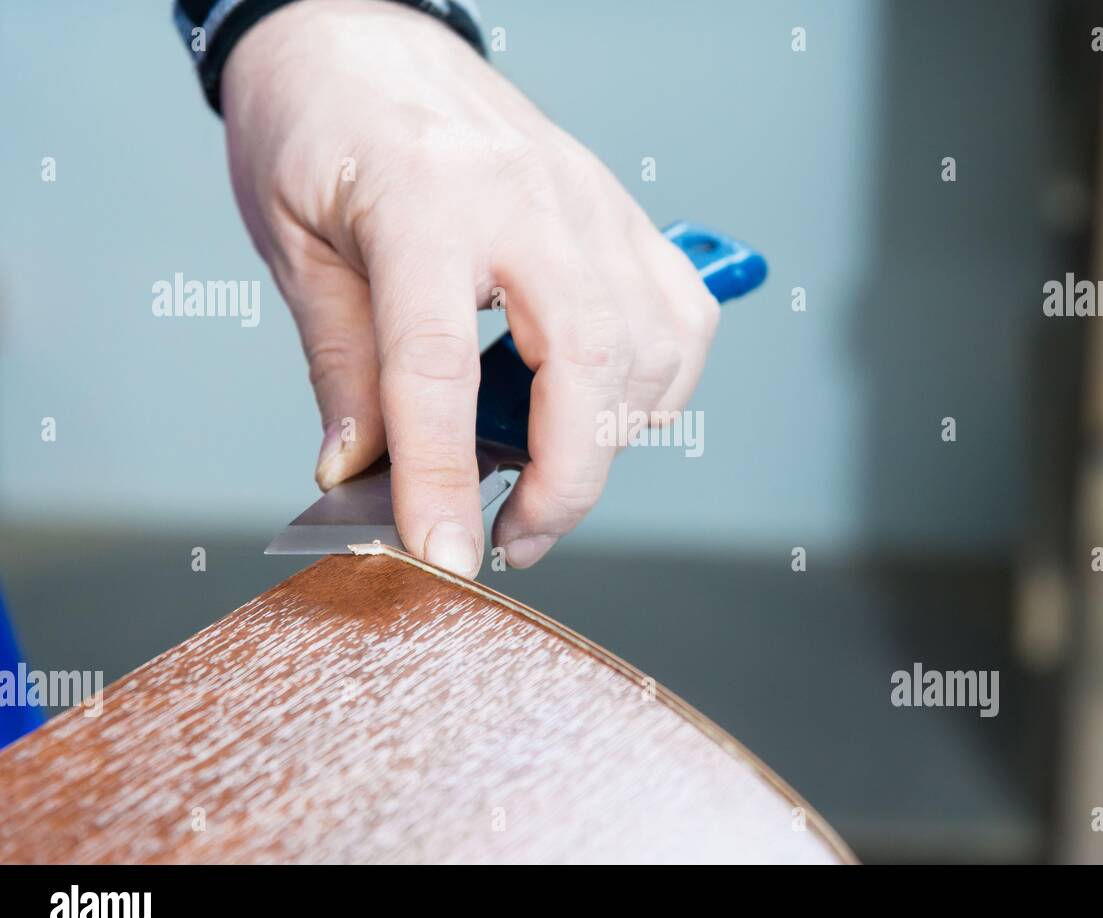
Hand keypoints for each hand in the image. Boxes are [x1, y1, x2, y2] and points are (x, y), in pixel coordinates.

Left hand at [221, 0, 718, 575]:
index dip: (442, 479)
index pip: (441, 365)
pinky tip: (600, 407)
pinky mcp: (621, 215)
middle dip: (566, 482)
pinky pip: (680, 318)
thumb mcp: (296, 248)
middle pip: (589, 366)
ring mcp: (590, 203)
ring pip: (652, 352)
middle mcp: (529, 196)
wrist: (363, 32)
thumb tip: (360, 475)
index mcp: (426, 197)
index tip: (444, 555)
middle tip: (514, 538)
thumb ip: (342, 369)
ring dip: (609, 441)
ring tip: (542, 473)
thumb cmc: (320, 122)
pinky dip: (658, 386)